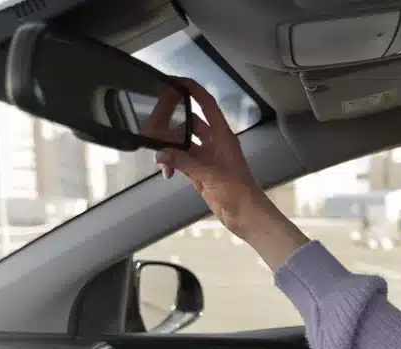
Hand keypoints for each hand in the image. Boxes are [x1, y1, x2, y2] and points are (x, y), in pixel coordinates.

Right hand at [153, 77, 263, 239]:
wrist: (246, 215)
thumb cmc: (238, 191)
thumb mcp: (209, 173)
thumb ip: (184, 162)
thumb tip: (160, 153)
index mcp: (222, 135)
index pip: (207, 104)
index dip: (193, 90)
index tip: (175, 81)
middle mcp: (214, 143)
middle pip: (189, 124)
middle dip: (172, 126)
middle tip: (154, 127)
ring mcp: (207, 158)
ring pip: (183, 144)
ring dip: (170, 149)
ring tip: (159, 158)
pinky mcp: (201, 173)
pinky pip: (182, 161)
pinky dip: (173, 164)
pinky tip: (166, 171)